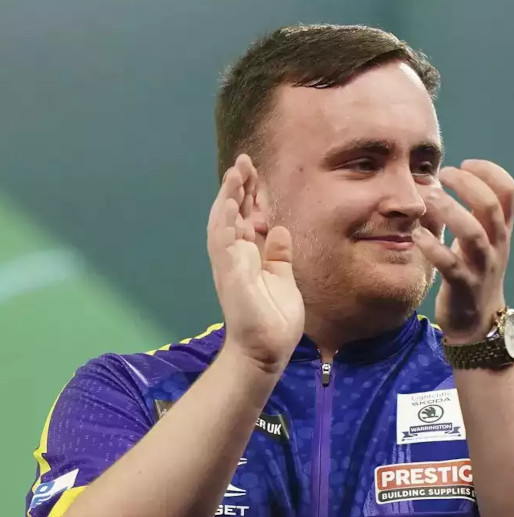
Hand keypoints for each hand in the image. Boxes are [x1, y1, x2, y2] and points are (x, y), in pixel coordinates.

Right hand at [207, 154, 304, 372]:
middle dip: (240, 187)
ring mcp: (231, 264)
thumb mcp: (283, 279)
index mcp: (252, 256)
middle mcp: (238, 256)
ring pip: (224, 223)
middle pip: (236, 214)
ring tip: (236, 172)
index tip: (256, 173)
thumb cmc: (274, 319)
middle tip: (246, 161)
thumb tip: (279, 230)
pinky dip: (224, 222)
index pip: (250, 218)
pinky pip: (222, 243)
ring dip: (228, 197)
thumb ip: (279, 255)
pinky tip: (228, 202)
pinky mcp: (229, 274)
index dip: (252, 195)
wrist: (267, 349)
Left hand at [412, 160, 513, 343]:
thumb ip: (476, 213)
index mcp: (500, 230)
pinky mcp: (463, 286)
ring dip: (450, 211)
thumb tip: (458, 178)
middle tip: (444, 174)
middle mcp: (496, 245)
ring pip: (473, 234)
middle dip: (467, 184)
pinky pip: (450, 265)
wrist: (478, 322)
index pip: (508, 191)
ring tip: (430, 198)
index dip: (490, 171)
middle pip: (491, 206)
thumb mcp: (482, 240)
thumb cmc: (473, 272)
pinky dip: (433, 247)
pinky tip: (417, 235)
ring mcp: (481, 266)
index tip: (465, 163)